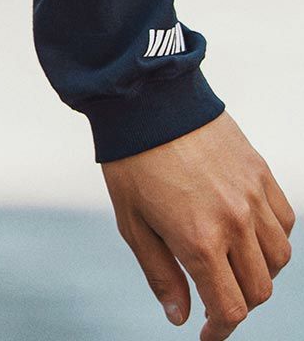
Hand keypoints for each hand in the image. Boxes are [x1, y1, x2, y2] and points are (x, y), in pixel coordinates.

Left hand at [102, 111, 293, 336]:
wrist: (146, 99)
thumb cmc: (132, 161)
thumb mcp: (132, 222)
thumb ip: (160, 273)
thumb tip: (181, 317)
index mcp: (199, 240)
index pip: (231, 308)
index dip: (221, 330)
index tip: (209, 333)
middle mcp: (234, 223)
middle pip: (259, 289)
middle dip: (239, 302)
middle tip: (215, 296)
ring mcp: (252, 197)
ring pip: (279, 259)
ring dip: (260, 272)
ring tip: (232, 265)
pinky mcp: (261, 173)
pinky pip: (284, 222)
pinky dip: (273, 238)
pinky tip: (250, 234)